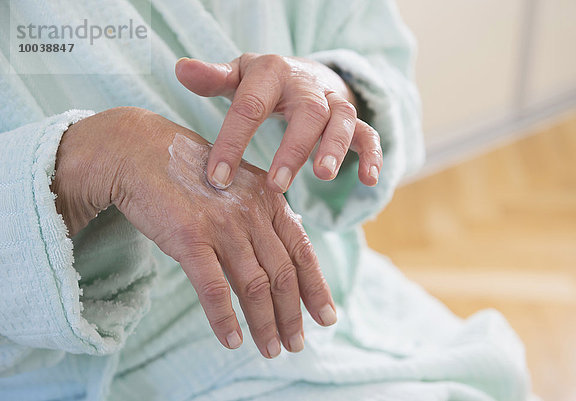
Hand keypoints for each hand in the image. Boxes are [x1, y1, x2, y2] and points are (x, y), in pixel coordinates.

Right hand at [51, 107, 336, 357]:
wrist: (142, 152)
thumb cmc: (192, 174)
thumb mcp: (240, 185)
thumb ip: (265, 216)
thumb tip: (286, 254)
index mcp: (270, 200)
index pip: (302, 252)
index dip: (317, 288)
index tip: (327, 317)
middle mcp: (252, 212)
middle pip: (282, 274)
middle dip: (292, 315)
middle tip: (297, 344)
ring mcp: (223, 225)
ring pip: (254, 286)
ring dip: (265, 323)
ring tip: (271, 350)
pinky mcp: (189, 237)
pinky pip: (214, 288)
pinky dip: (225, 319)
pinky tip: (232, 341)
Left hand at [175, 53, 381, 191]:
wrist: (301, 74)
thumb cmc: (261, 84)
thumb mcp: (237, 77)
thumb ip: (213, 78)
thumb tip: (180, 69)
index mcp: (271, 73)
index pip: (250, 106)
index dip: (233, 142)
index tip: (219, 179)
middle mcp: (306, 85)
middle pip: (306, 111)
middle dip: (293, 148)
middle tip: (277, 184)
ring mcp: (332, 102)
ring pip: (342, 120)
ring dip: (335, 148)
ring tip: (324, 176)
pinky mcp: (352, 118)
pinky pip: (367, 133)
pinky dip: (372, 154)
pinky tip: (369, 180)